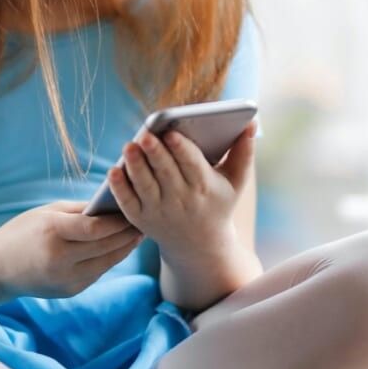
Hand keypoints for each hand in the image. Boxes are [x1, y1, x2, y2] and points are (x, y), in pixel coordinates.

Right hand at [0, 200, 144, 299]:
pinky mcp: (70, 290)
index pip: (95, 228)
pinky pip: (97, 273)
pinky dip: (110, 259)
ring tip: (137, 234)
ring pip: (107, 263)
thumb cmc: (24, 231)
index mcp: (52, 232)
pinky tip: (119, 248)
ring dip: (124, 248)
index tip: (132, 210)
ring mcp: (65, 278)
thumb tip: (113, 206)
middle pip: (105, 246)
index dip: (117, 221)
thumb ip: (80, 211)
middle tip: (143, 220)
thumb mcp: (47, 213)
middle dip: (127, 233)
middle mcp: (59, 258)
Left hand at [105, 120, 257, 259]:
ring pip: (145, 186)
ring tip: (129, 146)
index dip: (181, 149)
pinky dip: (119, 188)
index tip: (172, 133)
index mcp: (204, 187)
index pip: (192, 165)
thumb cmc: (217, 203)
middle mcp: (181, 201)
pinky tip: (114, 170)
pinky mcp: (141, 219)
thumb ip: (244, 152)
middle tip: (146, 135)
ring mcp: (159, 212)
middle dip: (156, 154)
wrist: (199, 245)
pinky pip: (127, 202)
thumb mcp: (235, 182)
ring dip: (135, 167)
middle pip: (166, 174)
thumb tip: (253, 123)